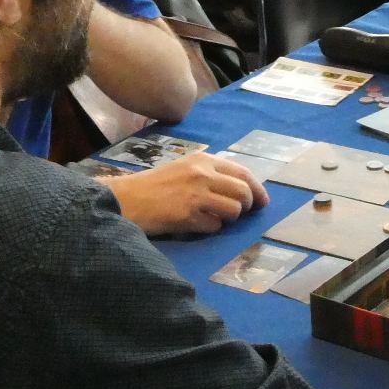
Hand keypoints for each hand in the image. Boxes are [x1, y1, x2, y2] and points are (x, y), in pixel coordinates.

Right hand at [104, 153, 268, 235]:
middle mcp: (202, 174)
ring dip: (229, 218)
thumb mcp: (183, 168)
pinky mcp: (188, 215)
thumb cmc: (153, 185)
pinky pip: (215, 226)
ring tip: (214, 218)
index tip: (263, 201)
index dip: (257, 188)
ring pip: (234, 210)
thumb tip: (241, 188)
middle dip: (248, 205)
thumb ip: (209, 173)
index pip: (242, 172)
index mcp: (202, 160)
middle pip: (243, 191)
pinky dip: (211, 228)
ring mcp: (196, 195)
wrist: (126, 198)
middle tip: (243, 213)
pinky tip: (196, 225)